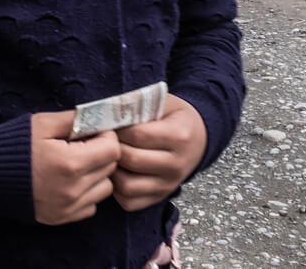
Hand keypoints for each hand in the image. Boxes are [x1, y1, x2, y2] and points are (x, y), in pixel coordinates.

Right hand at [30, 110, 120, 225]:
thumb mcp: (43, 123)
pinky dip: (86, 194)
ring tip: (76, 165)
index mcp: (71, 163)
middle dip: (101, 154)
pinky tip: (68, 182)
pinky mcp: (62, 219)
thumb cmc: (15, 145)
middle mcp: (73, 189)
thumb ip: (75, 119)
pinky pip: (90, 206)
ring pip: (104, 189)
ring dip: (96, 176)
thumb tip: (100, 116)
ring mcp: (68, 208)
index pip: (112, 150)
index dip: (106, 137)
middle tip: (82, 146)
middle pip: (110, 169)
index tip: (92, 132)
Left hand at [111, 94, 206, 212]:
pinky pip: (130, 202)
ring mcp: (169, 184)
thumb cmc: (175, 118)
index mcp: (179, 136)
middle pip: (131, 160)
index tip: (110, 123)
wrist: (199, 139)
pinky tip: (118, 172)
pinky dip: (117, 190)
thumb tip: (106, 113)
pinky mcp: (160, 198)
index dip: (118, 128)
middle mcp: (176, 164)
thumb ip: (138, 106)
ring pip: (127, 186)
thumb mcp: (162, 103)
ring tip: (110, 157)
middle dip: (113, 148)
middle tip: (106, 140)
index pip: (138, 135)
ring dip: (112, 171)